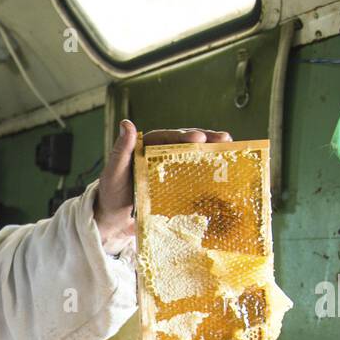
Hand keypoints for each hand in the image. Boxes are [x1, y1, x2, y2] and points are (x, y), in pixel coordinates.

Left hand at [93, 121, 232, 243]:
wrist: (112, 217)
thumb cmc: (111, 193)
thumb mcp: (114, 172)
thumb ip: (120, 150)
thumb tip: (127, 123)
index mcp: (146, 146)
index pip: (166, 138)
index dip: (183, 136)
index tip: (198, 138)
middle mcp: (160, 153)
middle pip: (184, 143)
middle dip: (205, 139)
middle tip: (223, 139)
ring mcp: (169, 167)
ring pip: (192, 155)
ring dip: (210, 151)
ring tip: (229, 147)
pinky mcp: (174, 182)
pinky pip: (192, 173)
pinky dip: (207, 170)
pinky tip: (223, 170)